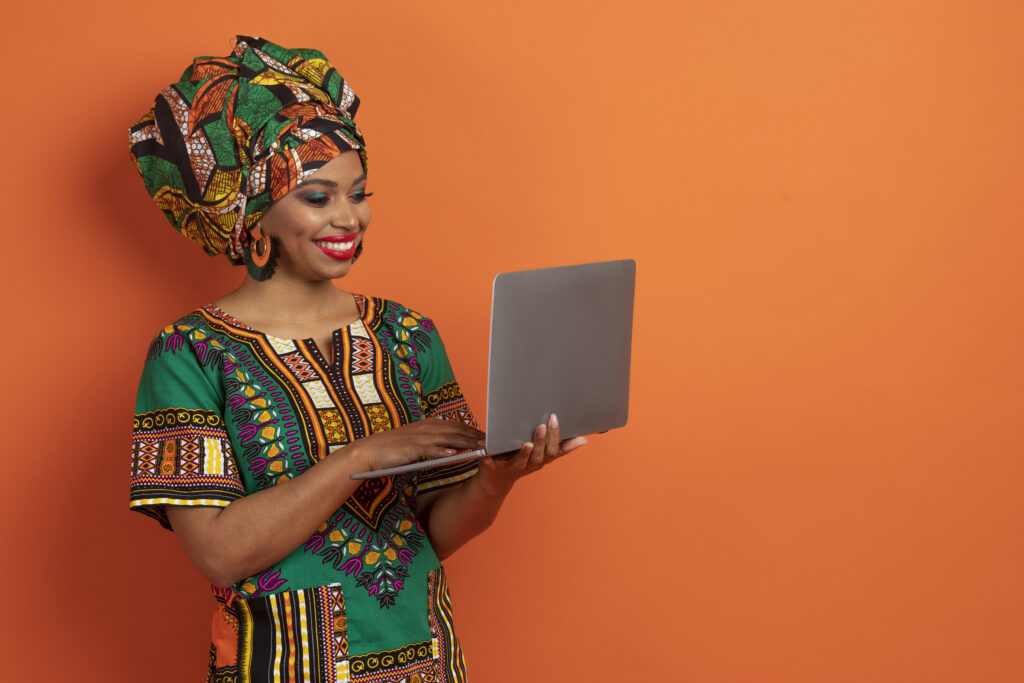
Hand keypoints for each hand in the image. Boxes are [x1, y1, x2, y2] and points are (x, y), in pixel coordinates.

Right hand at [350, 418, 484, 470]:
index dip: (472, 430)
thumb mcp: (418, 442)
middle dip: (475, 435)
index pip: (455, 425)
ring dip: (465, 442)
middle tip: (492, 441)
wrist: (370, 452)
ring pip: (447, 438)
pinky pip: (430, 449)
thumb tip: (455, 448)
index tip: (487, 436)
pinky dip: (443, 451)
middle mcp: (425, 427)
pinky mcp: (411, 448)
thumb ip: (435, 442)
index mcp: (428, 424)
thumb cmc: (394, 449)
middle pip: (455, 430)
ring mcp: (418, 437)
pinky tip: (455, 454)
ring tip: (481, 447)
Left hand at [475, 413, 587, 495]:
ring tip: (528, 443)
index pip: (556, 452)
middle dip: (544, 441)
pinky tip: (491, 454)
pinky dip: (492, 459)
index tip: (577, 435)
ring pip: (521, 461)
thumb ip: (559, 446)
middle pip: (540, 455)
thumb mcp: (542, 454)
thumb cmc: (520, 462)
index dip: (567, 446)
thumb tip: (584, 439)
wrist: (495, 482)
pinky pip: (494, 463)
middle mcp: (529, 464)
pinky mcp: (494, 468)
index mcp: (541, 459)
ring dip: (525, 452)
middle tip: (545, 425)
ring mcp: (512, 467)